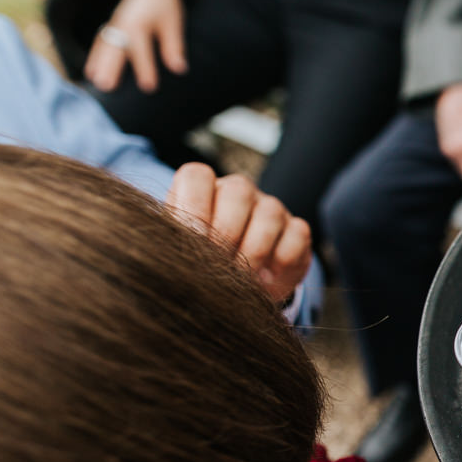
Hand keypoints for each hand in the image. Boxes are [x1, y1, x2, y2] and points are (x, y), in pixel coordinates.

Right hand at [85, 0, 187, 93]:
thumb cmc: (166, 7)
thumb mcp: (173, 24)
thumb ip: (174, 46)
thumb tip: (179, 68)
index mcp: (140, 22)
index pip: (141, 49)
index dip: (145, 68)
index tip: (148, 87)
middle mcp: (123, 24)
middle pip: (115, 48)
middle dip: (110, 67)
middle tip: (106, 86)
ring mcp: (115, 25)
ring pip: (104, 46)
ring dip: (98, 64)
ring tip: (95, 82)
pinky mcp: (112, 28)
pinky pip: (100, 42)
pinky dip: (95, 57)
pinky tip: (91, 72)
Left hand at [167, 164, 312, 302]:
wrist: (242, 285)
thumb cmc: (205, 264)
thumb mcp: (184, 254)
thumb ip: (175, 246)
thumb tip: (164, 261)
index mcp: (203, 190)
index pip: (197, 176)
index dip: (194, 206)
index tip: (193, 241)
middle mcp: (238, 192)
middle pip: (238, 191)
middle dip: (227, 233)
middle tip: (218, 265)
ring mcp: (270, 207)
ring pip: (270, 212)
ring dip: (255, 251)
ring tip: (243, 278)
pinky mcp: (296, 228)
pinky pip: (297, 234)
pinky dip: (282, 260)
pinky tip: (267, 277)